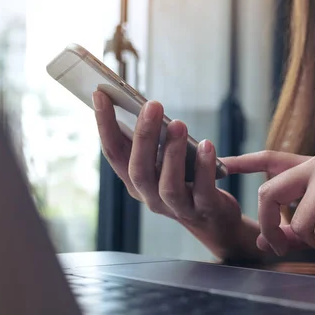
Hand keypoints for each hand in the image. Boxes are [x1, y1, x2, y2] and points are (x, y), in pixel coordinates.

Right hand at [92, 90, 253, 258]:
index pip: (114, 153)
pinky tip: (207, 145)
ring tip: (178, 124)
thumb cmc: (187, 182)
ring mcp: (177, 207)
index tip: (100, 94)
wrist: (214, 220)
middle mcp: (150, 196)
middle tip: (152, 105)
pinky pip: (203, 190)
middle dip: (143, 136)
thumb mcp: (164, 163)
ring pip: (168, 185)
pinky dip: (204, 167)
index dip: (104, 125)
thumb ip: (153, 142)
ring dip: (172, 153)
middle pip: (139, 169)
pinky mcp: (204, 210)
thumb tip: (145, 106)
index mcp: (135, 181)